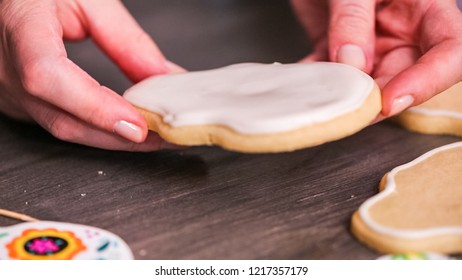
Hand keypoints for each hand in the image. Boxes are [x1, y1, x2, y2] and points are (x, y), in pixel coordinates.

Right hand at [0, 0, 182, 150]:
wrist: (9, 1)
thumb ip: (126, 37)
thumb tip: (162, 76)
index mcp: (19, 25)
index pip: (49, 76)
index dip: (95, 107)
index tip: (137, 125)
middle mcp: (5, 66)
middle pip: (64, 119)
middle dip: (121, 136)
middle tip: (165, 135)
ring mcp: (9, 89)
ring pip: (65, 128)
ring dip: (114, 138)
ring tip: (154, 135)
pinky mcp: (19, 100)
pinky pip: (61, 123)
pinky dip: (98, 129)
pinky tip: (124, 127)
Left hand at [292, 0, 461, 116]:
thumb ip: (353, 19)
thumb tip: (352, 64)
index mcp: (424, 10)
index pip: (449, 52)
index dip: (427, 82)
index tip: (391, 101)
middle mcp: (402, 34)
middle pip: (402, 78)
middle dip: (376, 99)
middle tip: (347, 108)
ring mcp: (371, 47)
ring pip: (366, 86)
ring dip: (343, 96)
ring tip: (321, 96)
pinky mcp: (341, 53)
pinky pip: (332, 77)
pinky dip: (318, 84)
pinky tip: (304, 84)